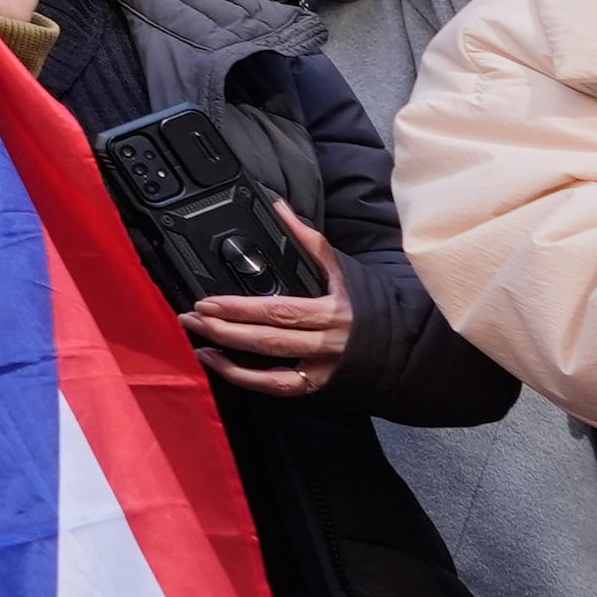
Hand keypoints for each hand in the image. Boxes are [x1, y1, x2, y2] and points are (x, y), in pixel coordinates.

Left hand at [186, 203, 353, 398]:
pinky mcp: (318, 387)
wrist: (404, 346)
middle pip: (269, 339)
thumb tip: (279, 208)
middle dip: (225, 329)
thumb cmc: (369, 305)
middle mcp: (328, 343)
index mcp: (333, 311)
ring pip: (270, 368)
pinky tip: (218, 362)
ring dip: (228, 356)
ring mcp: (323, 369)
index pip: (279, 310)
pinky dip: (244, 378)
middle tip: (192, 316)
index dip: (240, 308)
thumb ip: (310, 241)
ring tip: (198, 339)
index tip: (208, 300)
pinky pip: (277, 388)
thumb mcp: (344, 270)